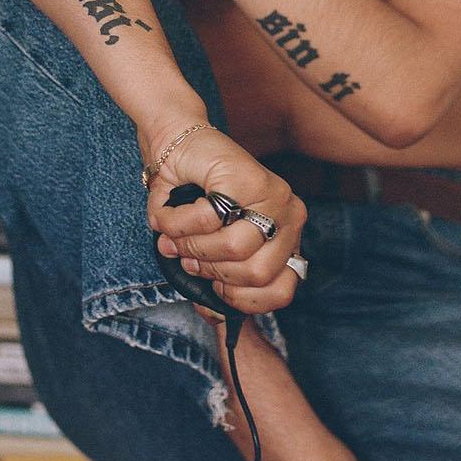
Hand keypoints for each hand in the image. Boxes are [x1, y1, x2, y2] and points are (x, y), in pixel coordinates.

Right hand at [143, 122, 306, 314]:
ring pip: (236, 248)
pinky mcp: (249, 175)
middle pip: (257, 274)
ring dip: (193, 247)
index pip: (283, 291)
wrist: (177, 143)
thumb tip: (215, 317)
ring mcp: (274, 194)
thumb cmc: (192, 200)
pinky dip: (179, 224)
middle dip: (212, 272)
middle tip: (187, 258)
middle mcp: (290, 216)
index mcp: (286, 238)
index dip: (243, 299)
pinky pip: (211, 218)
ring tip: (176, 238)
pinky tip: (170, 215)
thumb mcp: (207, 250)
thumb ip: (215, 282)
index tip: (216, 288)